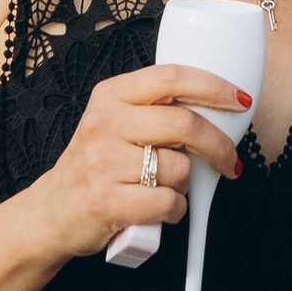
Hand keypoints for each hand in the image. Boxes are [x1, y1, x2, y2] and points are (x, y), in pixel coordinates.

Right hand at [0, 60, 251, 286]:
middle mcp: (103, 123)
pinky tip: (160, 209)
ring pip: (180, 168)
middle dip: (219, 145)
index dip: (214, 86)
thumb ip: (155, 111)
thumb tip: (220, 110)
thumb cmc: (96, 167)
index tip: (240, 100)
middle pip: (185, 123)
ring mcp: (102, 163)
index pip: (172, 77)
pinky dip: (174, 210)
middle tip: (229, 160)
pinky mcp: (107, 201)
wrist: (51, 213)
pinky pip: (168, 203)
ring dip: (186, 184)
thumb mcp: (115, 124)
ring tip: (166, 188)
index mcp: (110, 96)